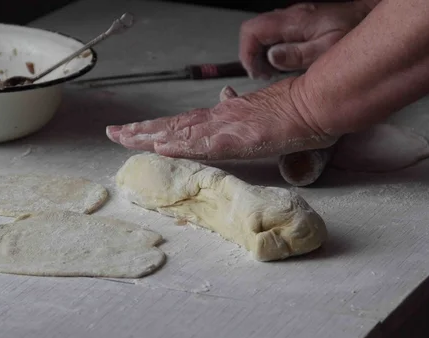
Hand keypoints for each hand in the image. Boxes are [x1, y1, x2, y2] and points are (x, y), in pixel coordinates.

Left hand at [106, 78, 335, 159]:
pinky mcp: (239, 138)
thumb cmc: (292, 109)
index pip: (183, 122)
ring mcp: (227, 128)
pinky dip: (181, 147)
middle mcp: (219, 119)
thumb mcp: (260, 112)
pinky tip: (161, 148)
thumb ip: (240, 109)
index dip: (158, 127)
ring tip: (124, 139)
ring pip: (181, 133)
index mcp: (223, 116)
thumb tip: (225, 98)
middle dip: (141, 130)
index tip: (135, 130)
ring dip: (151, 137)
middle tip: (114, 134)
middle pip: (173, 125)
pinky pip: (205, 144)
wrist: (314, 104)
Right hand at [239, 1, 369, 78]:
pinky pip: (275, 36)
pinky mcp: (298, 24)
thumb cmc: (353, 31)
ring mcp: (293, 19)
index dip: (246, 53)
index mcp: (293, 21)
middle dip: (252, 57)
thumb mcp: (326, 49)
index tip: (255, 72)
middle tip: (264, 75)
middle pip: (253, 32)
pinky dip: (273, 52)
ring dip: (262, 56)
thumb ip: (297, 55)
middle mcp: (290, 16)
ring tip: (274, 72)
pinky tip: (285, 64)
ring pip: (262, 35)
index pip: (251, 31)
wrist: (368, 17)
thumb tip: (271, 58)